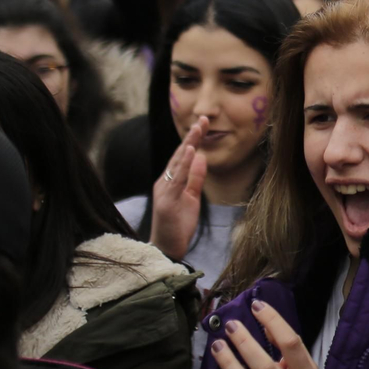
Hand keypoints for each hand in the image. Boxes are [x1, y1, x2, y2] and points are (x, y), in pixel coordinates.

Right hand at [149, 118, 208, 262]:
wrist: (165, 249)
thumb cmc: (177, 225)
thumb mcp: (192, 198)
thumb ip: (196, 178)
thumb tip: (202, 157)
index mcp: (171, 181)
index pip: (183, 156)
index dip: (192, 140)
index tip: (203, 124)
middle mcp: (165, 183)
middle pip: (180, 155)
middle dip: (191, 137)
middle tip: (203, 119)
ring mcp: (165, 191)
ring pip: (178, 164)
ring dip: (188, 145)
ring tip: (198, 129)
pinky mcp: (167, 201)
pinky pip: (177, 180)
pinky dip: (184, 164)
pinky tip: (190, 151)